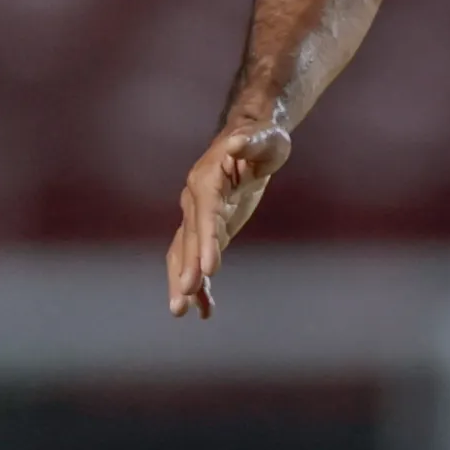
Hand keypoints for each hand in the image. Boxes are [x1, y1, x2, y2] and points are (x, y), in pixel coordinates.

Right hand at [165, 123, 293, 317]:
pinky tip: (205, 308)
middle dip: (186, 270)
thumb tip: (237, 144)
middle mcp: (196, 200)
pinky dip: (201, 283)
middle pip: (189, 239)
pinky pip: (199, 258)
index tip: (208, 269)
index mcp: (207, 180)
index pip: (206, 215)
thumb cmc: (263, 138)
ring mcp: (199, 216)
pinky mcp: (210, 228)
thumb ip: (252, 142)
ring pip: (185, 253)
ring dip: (183, 281)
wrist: (250, 138)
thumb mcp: (266, 138)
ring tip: (183, 311)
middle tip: (183, 300)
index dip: (206, 242)